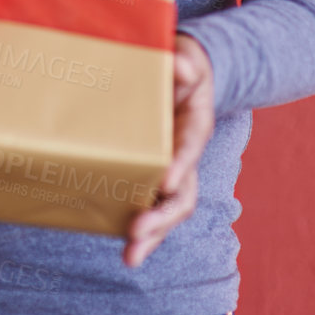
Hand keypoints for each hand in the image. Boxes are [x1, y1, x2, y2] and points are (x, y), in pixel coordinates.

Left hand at [122, 32, 214, 267]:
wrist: (180, 76)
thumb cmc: (181, 67)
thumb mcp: (187, 58)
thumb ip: (185, 62)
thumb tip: (182, 68)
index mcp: (194, 129)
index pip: (189, 152)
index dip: (179, 168)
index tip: (165, 183)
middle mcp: (183, 159)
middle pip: (180, 197)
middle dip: (161, 219)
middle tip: (137, 235)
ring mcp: (168, 173)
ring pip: (166, 211)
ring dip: (151, 235)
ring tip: (130, 256)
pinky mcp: (149, 177)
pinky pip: (146, 206)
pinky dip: (136, 227)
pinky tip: (121, 245)